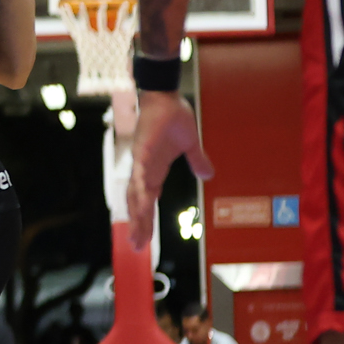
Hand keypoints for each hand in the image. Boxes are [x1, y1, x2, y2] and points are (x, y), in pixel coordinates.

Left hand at [125, 88, 213, 248]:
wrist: (164, 95)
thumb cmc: (172, 116)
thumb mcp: (189, 145)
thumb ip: (197, 160)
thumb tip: (207, 175)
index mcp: (153, 170)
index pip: (148, 200)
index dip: (145, 220)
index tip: (144, 239)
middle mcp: (144, 169)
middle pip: (138, 203)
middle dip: (138, 225)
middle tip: (137, 247)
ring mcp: (141, 160)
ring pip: (136, 192)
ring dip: (137, 213)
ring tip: (138, 234)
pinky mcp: (143, 149)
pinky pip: (141, 170)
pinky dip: (140, 185)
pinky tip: (141, 200)